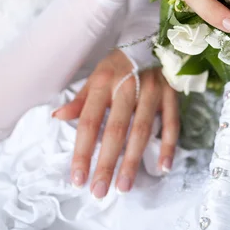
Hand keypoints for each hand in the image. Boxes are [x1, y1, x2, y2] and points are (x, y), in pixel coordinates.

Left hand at [53, 50, 178, 197]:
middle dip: (106, 163)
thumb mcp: (96, 75)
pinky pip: (172, 122)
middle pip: (115, 130)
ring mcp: (152, 90)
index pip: (89, 122)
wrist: (152, 38)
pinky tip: (163, 167)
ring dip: (133, 160)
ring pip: (142, 130)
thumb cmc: (120, 63)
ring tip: (124, 186)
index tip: (77, 178)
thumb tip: (57, 117)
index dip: (82, 151)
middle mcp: (127, 86)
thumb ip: (80, 99)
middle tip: (99, 191)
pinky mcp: (171, 93)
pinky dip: (169, 145)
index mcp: (103, 82)